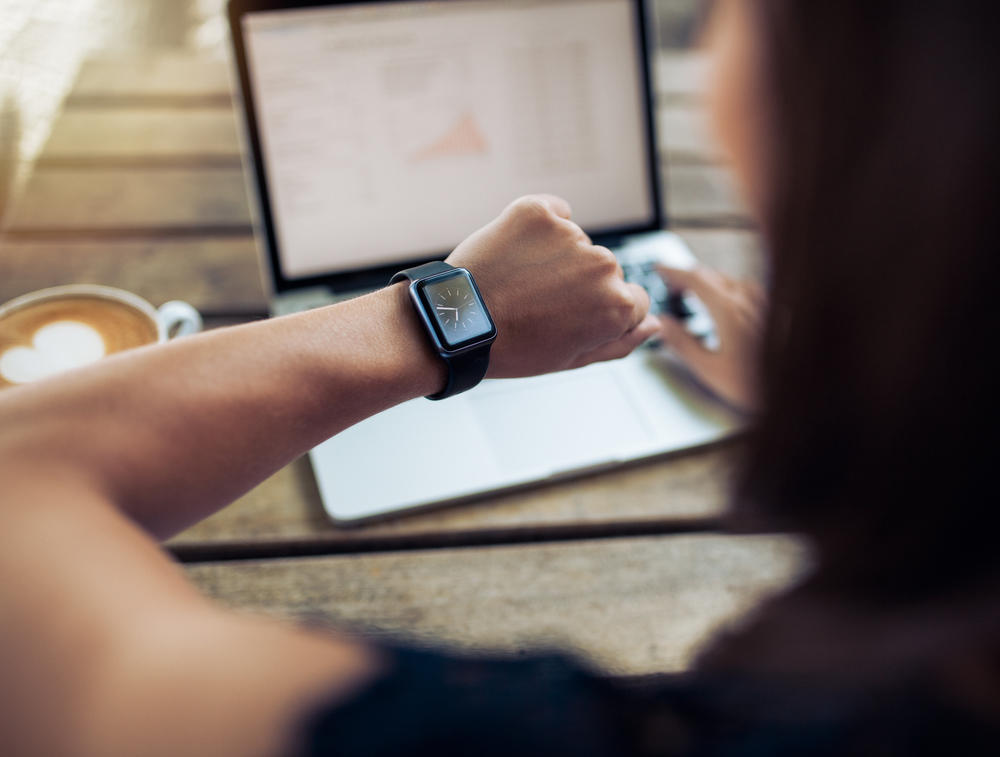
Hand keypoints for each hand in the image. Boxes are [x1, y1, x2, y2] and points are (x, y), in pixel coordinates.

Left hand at [447, 195, 658, 377]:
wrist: (455, 322)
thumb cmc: (512, 348)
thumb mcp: (572, 359)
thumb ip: (621, 342)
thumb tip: (653, 326)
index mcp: (617, 305)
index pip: (633, 300)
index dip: (599, 312)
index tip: (569, 317)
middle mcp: (602, 266)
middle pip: (605, 271)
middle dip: (579, 284)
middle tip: (537, 303)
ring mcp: (571, 235)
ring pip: (577, 243)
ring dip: (556, 257)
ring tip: (519, 282)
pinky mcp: (538, 211)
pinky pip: (554, 211)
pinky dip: (540, 226)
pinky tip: (517, 252)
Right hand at [657, 265, 763, 411]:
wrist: (797, 389)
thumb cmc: (756, 385)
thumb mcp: (709, 369)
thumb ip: (683, 343)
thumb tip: (664, 324)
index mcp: (728, 311)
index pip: (695, 279)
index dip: (674, 271)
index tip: (660, 269)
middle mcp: (747, 301)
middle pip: (712, 275)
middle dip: (688, 277)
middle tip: (672, 287)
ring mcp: (763, 304)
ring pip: (730, 280)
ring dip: (709, 282)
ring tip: (696, 295)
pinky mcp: (774, 312)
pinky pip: (747, 289)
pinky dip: (728, 289)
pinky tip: (728, 303)